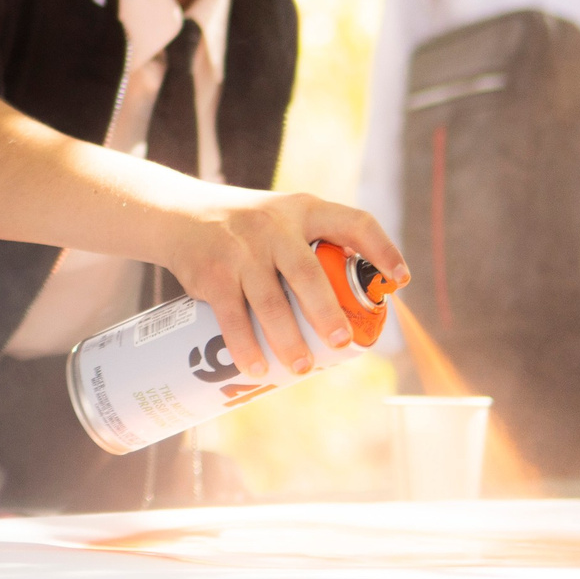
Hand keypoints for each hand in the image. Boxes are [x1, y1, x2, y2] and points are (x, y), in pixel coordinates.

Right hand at [144, 191, 408, 381]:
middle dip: (327, 313)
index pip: (354, 222)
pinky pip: (232, 316)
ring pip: (270, 303)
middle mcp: (274, 226)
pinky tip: (256, 368)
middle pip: (307, 274)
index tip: (401, 281)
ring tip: (302, 368)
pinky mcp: (212, 274)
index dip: (382, 249)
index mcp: (303, 210)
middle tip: (341, 343)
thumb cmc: (245, 228)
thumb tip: (354, 311)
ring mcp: (240, 250)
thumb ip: (311, 249)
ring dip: (287, 341)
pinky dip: (245, 346)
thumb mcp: (281, 218)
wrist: (178, 215)